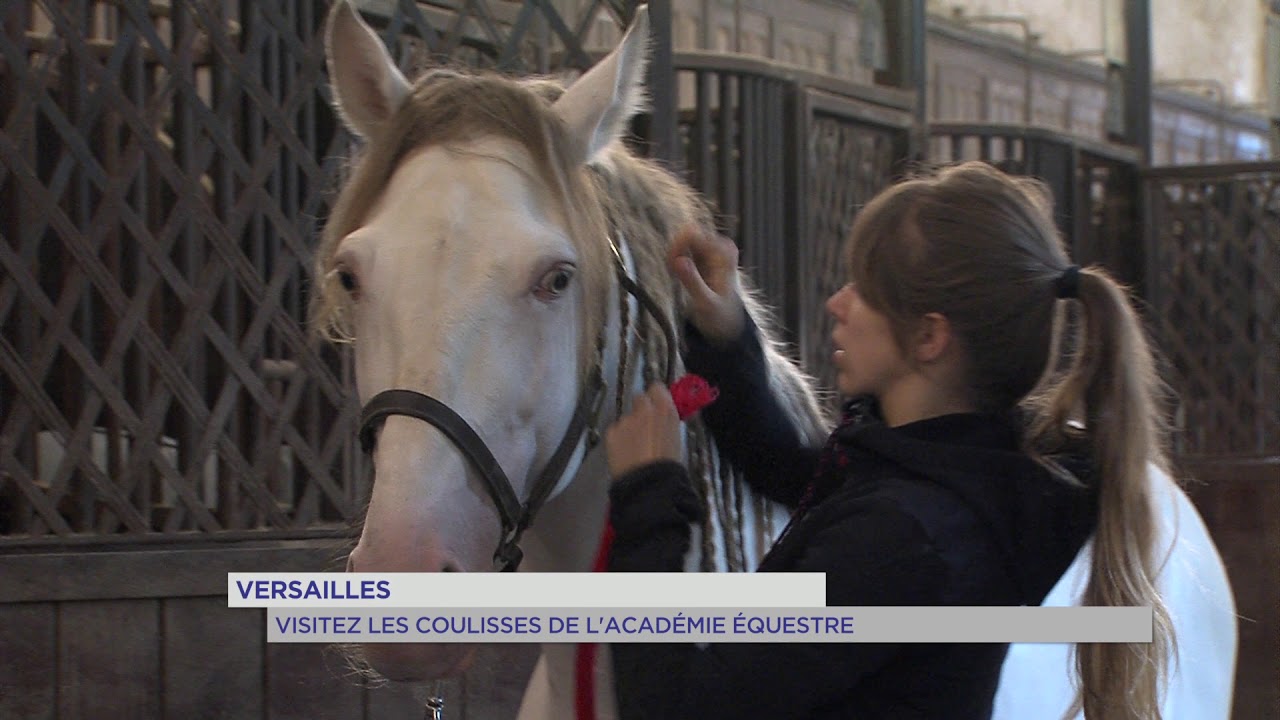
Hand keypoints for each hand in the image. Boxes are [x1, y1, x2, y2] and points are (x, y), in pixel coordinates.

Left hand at [604, 384, 683, 477]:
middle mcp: (644, 410)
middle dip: (642, 409)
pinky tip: (625, 454)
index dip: (656, 396)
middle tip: (645, 426)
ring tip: (636, 448)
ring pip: (627, 418)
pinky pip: (615, 431)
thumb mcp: (676, 438)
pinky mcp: (611, 432)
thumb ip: (668, 421)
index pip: (657, 387)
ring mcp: (625, 420)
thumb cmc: (667, 465)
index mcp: (665, 409)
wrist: (648, 483)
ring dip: (630, 428)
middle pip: (640, 398)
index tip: (657, 404)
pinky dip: (619, 439)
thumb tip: (664, 416)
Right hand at [667, 225, 744, 344]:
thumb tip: (678, 260)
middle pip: (685, 234)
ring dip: (673, 258)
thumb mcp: (705, 303)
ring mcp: (711, 248)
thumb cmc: (719, 316)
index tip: (671, 269)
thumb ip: (692, 282)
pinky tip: (678, 276)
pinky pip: (682, 248)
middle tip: (673, 274)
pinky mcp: (703, 254)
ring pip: (681, 240)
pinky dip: (675, 261)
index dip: (676, 249)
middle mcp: (720, 245)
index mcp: (724, 251)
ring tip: (676, 277)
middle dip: (674, 253)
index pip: (691, 234)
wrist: (727, 324)